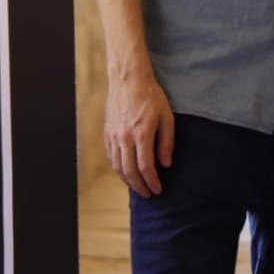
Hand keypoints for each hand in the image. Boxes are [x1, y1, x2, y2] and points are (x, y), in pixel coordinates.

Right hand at [104, 70, 174, 197]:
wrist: (128, 80)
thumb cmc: (151, 96)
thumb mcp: (167, 117)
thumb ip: (166, 142)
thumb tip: (166, 164)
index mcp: (141, 134)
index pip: (146, 167)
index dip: (152, 181)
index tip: (158, 189)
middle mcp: (124, 138)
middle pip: (129, 171)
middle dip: (139, 186)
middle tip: (148, 194)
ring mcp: (113, 136)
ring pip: (118, 166)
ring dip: (127, 180)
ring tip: (138, 187)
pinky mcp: (107, 133)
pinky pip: (111, 157)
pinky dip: (118, 168)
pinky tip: (126, 172)